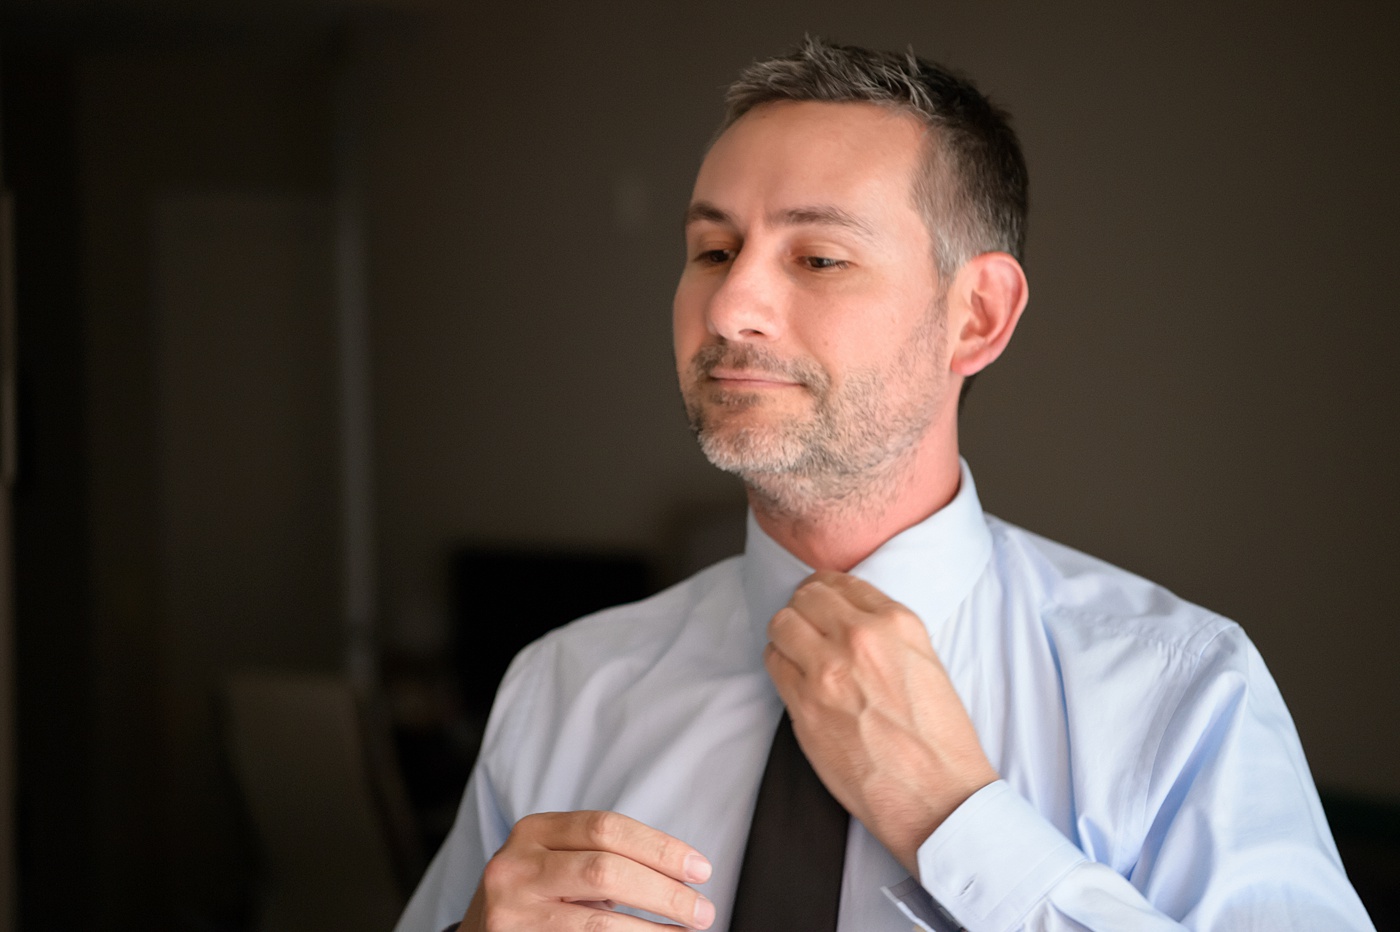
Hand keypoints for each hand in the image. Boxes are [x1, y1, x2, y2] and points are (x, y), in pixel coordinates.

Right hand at [459, 810, 714, 930]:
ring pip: (598, 923)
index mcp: (534, 831)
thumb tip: (683, 876)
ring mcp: (512, 912)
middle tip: (702, 911)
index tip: (700, 868)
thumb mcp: (557, 862)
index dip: (660, 847)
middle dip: (664, 893)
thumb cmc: (537, 896)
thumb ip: (605, 856)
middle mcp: (516, 867)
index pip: (606, 827)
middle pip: (606, 870)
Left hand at [764, 571, 998, 874]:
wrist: (935, 795)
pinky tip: (795, 679)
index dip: (825, 592)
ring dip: (786, 635)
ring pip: (782, 623)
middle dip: (802, 609)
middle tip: (806, 628)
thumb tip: (846, 619)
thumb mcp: (925, 662)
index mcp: (897, 623)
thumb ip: (886, 633)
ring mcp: (828, 669)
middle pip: (805, 596)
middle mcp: (860, 638)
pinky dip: (779, 664)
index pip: (840, 582)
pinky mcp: (804, 704)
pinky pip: (773, 662)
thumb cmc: (937, 738)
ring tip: (798, 653)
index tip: (821, 603)